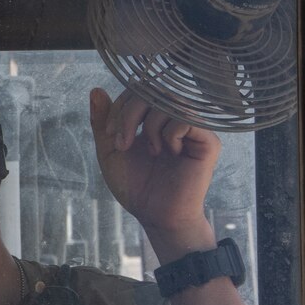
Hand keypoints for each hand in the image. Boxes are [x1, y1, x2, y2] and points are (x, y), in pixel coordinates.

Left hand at [88, 87, 218, 239]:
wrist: (156, 215)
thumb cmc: (136, 186)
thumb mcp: (109, 150)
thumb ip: (102, 122)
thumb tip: (96, 90)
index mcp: (152, 119)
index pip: (138, 90)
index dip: (120, 105)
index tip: (110, 134)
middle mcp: (174, 119)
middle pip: (152, 90)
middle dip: (129, 114)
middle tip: (122, 144)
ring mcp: (193, 128)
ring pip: (169, 101)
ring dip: (148, 126)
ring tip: (149, 151)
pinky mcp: (208, 141)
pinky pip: (187, 119)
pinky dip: (169, 134)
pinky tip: (168, 152)